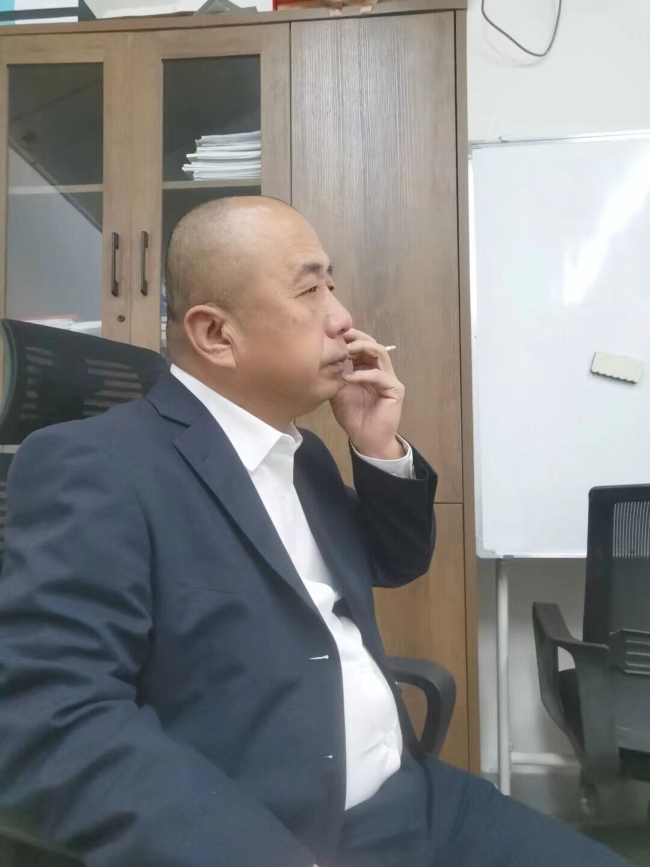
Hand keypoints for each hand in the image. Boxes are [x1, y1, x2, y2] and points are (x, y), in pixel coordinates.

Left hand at [330, 328, 404, 458]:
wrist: (365, 439)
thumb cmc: (353, 416)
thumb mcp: (338, 391)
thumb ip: (335, 374)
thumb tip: (325, 355)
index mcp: (367, 368)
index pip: (361, 346)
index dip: (349, 338)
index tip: (332, 334)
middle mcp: (380, 370)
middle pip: (372, 344)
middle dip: (356, 338)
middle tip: (340, 336)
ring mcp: (389, 378)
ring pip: (380, 353)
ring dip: (362, 348)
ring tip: (346, 351)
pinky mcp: (395, 389)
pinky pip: (379, 376)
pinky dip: (363, 374)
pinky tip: (349, 378)